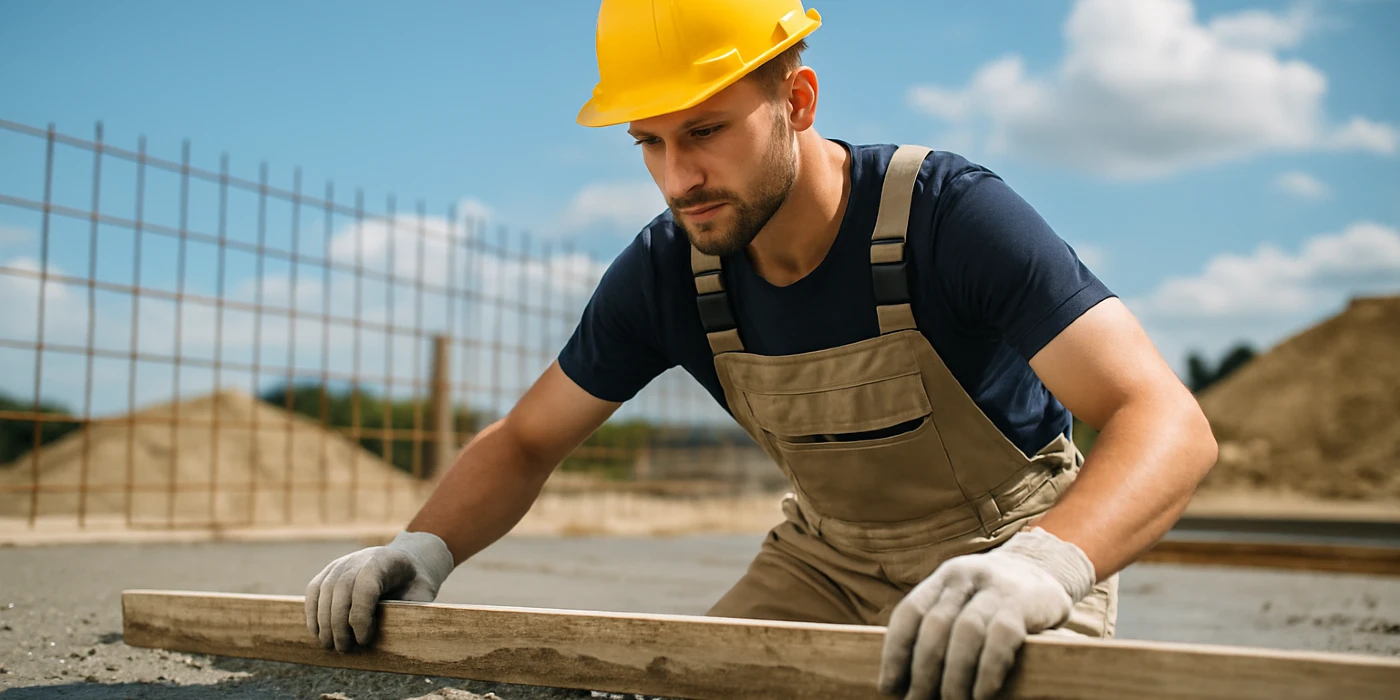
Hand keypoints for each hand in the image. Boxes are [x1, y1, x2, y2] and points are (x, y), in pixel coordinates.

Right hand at [304, 530, 455, 651]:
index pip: (365, 587)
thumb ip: (410, 610)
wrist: (407, 563)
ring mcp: (341, 563)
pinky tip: (318, 633)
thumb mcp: (421, 595)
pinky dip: (312, 613)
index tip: (363, 640)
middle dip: (338, 625)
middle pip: (340, 591)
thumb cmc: (414, 585)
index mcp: (384, 561)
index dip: (361, 617)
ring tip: (330, 645)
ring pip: (323, 592)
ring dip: (324, 623)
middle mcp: (358, 559)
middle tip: (344, 648)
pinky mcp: (329, 571)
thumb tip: (399, 637)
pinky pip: (314, 591)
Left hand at [878, 527, 1095, 699]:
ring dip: (955, 675)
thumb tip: (908, 677)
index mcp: (943, 578)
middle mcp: (965, 577)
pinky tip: (982, 693)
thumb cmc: (993, 598)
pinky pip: (1002, 637)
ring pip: (966, 632)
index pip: (909, 613)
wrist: (1046, 567)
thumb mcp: (962, 599)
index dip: (895, 652)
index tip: (888, 686)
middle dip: (923, 671)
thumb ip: (939, 625)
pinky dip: (988, 669)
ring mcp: (996, 588)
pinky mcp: (1024, 602)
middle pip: (935, 626)